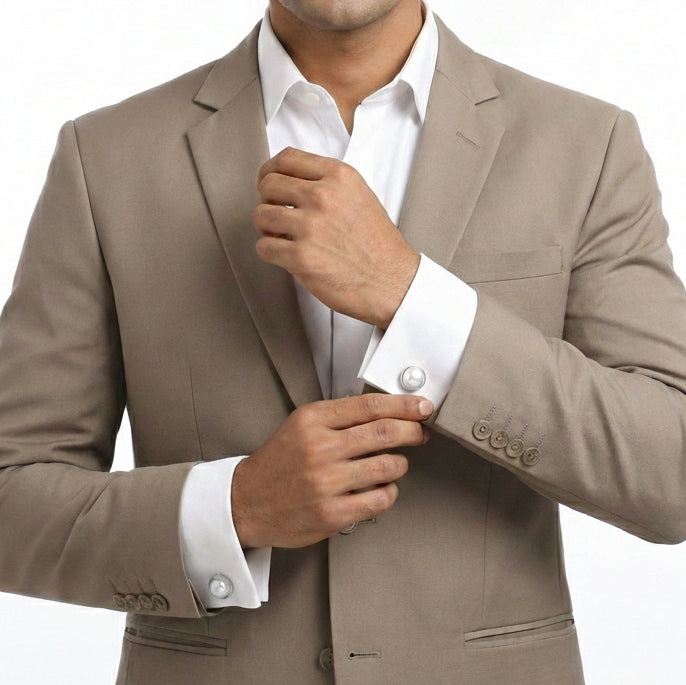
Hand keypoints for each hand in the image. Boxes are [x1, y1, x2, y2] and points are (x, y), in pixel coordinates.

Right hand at [231, 393, 432, 548]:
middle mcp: (320, 449)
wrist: (247, 502)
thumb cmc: (279, 463)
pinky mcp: (332, 514)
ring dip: (400, 464)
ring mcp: (326, 483)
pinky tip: (382, 488)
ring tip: (395, 463)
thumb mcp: (302, 425)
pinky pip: (380, 499)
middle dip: (413, 431)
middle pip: (385, 432)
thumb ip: (339, 417)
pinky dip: (389, 492)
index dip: (404, 405)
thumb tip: (388, 412)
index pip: (370, 406)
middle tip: (420, 432)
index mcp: (313, 421)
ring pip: (388, 466)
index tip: (422, 406)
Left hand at [253, 147, 419, 328]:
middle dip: (267, 200)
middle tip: (276, 214)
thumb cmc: (377, 245)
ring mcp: (310, 227)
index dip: (270, 171)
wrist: (391, 282)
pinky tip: (286, 256)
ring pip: (261, 215)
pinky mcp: (301, 257)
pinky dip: (270, 252)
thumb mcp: (359, 196)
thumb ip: (328, 183)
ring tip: (281, 237)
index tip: (269, 183)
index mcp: (338, 177)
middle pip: (268, 184)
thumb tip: (291, 181)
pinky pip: (264, 247)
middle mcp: (323, 196)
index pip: (287, 159)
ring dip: (266, 228)